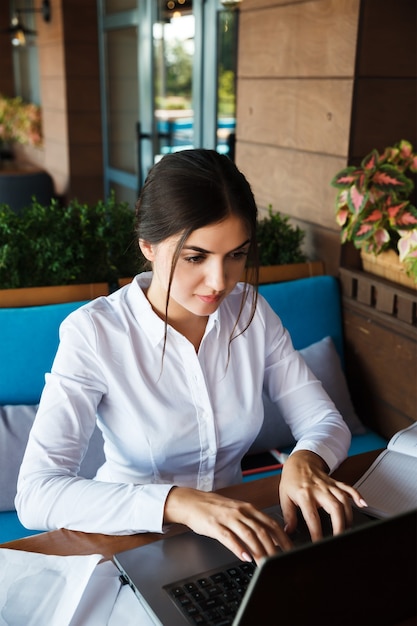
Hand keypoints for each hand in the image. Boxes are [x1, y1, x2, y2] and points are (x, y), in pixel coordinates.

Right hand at [164, 487, 292, 563]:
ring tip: (265, 564)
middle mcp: (240, 512)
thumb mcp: (237, 512)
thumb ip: (252, 523)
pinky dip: (239, 548)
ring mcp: (228, 518)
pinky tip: (245, 557)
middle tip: (281, 561)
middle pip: (262, 530)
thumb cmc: (215, 508)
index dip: (283, 538)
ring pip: (248, 535)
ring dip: (259, 551)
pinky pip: (229, 538)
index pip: (271, 523)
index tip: (290, 550)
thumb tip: (270, 540)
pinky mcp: (215, 525)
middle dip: (274, 548)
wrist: (192, 502)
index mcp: (248, 508)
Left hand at [279, 450, 367, 540]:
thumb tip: (289, 531)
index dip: (316, 532)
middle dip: (339, 525)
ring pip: (344, 500)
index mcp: (304, 494)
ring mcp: (329, 486)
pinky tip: (363, 504)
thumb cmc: (292, 479)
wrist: (299, 461)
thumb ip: (288, 515)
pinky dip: (358, 496)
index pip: (312, 516)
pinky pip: (349, 488)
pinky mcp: (336, 483)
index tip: (319, 543)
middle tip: (339, 539)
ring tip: (348, 530)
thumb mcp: (284, 496)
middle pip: (334, 507)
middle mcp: (319, 489)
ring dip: (348, 516)